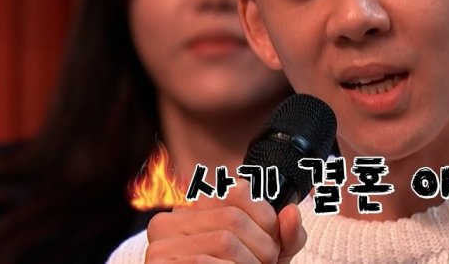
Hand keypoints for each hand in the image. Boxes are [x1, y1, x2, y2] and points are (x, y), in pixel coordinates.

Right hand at [145, 179, 306, 262]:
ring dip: (250, 263)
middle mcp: (173, 220)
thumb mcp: (269, 255)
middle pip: (233, 218)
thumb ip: (286, 236)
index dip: (266, 219)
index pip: (238, 191)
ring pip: (223, 241)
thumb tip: (291, 213)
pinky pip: (205, 262)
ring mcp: (160, 244)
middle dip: (262, 247)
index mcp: (196, 209)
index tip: (273, 244)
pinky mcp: (157, 263)